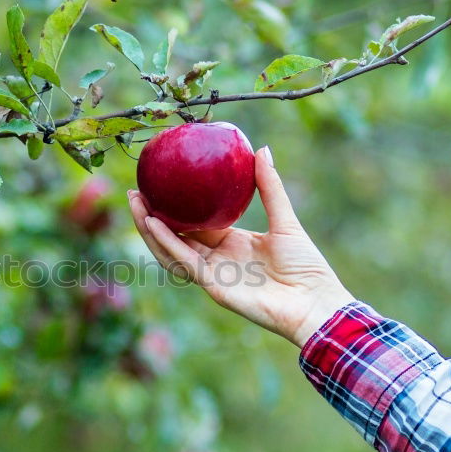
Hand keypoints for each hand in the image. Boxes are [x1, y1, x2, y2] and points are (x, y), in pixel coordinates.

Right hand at [128, 145, 353, 347]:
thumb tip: (261, 149)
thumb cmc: (306, 266)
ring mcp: (213, 274)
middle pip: (174, 237)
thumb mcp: (285, 219)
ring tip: (136, 205)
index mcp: (231, 244)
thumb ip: (270, 187)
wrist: (315, 302)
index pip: (194, 223)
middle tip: (135, 192)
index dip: (175, 206)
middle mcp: (217, 259)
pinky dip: (168, 243)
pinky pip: (186, 262)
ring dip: (150, 230)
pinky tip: (155, 224)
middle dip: (150, 217)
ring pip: (171, 251)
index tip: (159, 185)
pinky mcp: (213, 286)